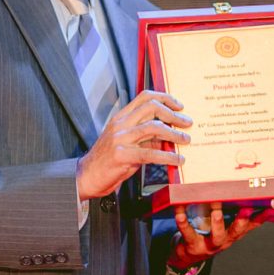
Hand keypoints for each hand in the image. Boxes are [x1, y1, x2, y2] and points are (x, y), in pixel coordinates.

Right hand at [77, 91, 191, 199]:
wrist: (86, 177)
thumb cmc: (108, 161)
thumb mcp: (128, 143)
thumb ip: (147, 136)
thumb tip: (170, 135)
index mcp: (121, 117)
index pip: (145, 97)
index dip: (165, 97)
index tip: (179, 106)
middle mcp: (120, 124)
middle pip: (151, 107)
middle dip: (173, 113)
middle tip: (187, 123)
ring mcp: (119, 139)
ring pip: (153, 127)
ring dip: (174, 133)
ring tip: (186, 140)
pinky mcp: (121, 155)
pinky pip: (150, 153)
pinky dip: (168, 156)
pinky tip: (177, 160)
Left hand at [167, 203, 273, 269]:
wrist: (187, 258)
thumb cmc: (208, 236)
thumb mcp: (225, 228)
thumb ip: (236, 214)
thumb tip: (247, 193)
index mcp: (234, 234)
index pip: (253, 225)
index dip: (263, 217)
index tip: (273, 207)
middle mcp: (225, 240)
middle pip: (237, 231)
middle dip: (243, 220)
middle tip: (247, 208)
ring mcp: (210, 245)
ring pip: (217, 235)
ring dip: (218, 222)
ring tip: (217, 209)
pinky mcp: (192, 245)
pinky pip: (188, 232)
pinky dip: (183, 222)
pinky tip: (179, 211)